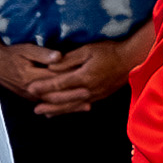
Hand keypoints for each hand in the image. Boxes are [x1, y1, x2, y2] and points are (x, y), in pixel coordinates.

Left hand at [22, 37, 139, 117]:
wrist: (132, 60)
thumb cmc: (110, 51)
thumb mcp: (88, 50)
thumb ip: (69, 60)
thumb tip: (51, 66)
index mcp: (84, 77)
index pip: (59, 84)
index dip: (43, 87)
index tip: (30, 88)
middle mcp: (88, 90)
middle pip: (63, 99)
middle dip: (47, 103)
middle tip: (32, 107)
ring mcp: (94, 95)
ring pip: (71, 106)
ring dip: (56, 110)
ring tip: (42, 113)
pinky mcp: (99, 97)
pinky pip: (80, 106)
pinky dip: (68, 110)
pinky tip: (59, 111)